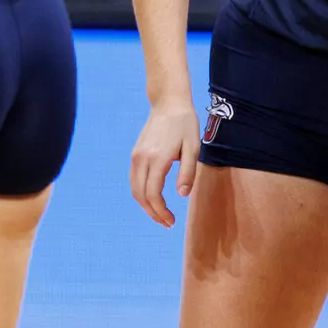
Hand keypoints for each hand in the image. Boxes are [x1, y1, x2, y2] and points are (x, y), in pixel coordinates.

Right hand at [129, 98, 199, 227]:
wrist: (168, 103)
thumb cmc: (185, 125)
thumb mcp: (193, 148)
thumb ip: (188, 172)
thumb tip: (182, 196)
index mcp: (157, 159)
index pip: (153, 194)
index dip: (161, 212)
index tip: (172, 221)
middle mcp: (142, 159)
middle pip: (141, 195)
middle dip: (153, 213)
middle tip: (167, 223)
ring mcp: (136, 156)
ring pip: (135, 189)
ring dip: (146, 205)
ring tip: (160, 214)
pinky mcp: (135, 154)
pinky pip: (134, 179)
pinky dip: (141, 193)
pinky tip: (153, 198)